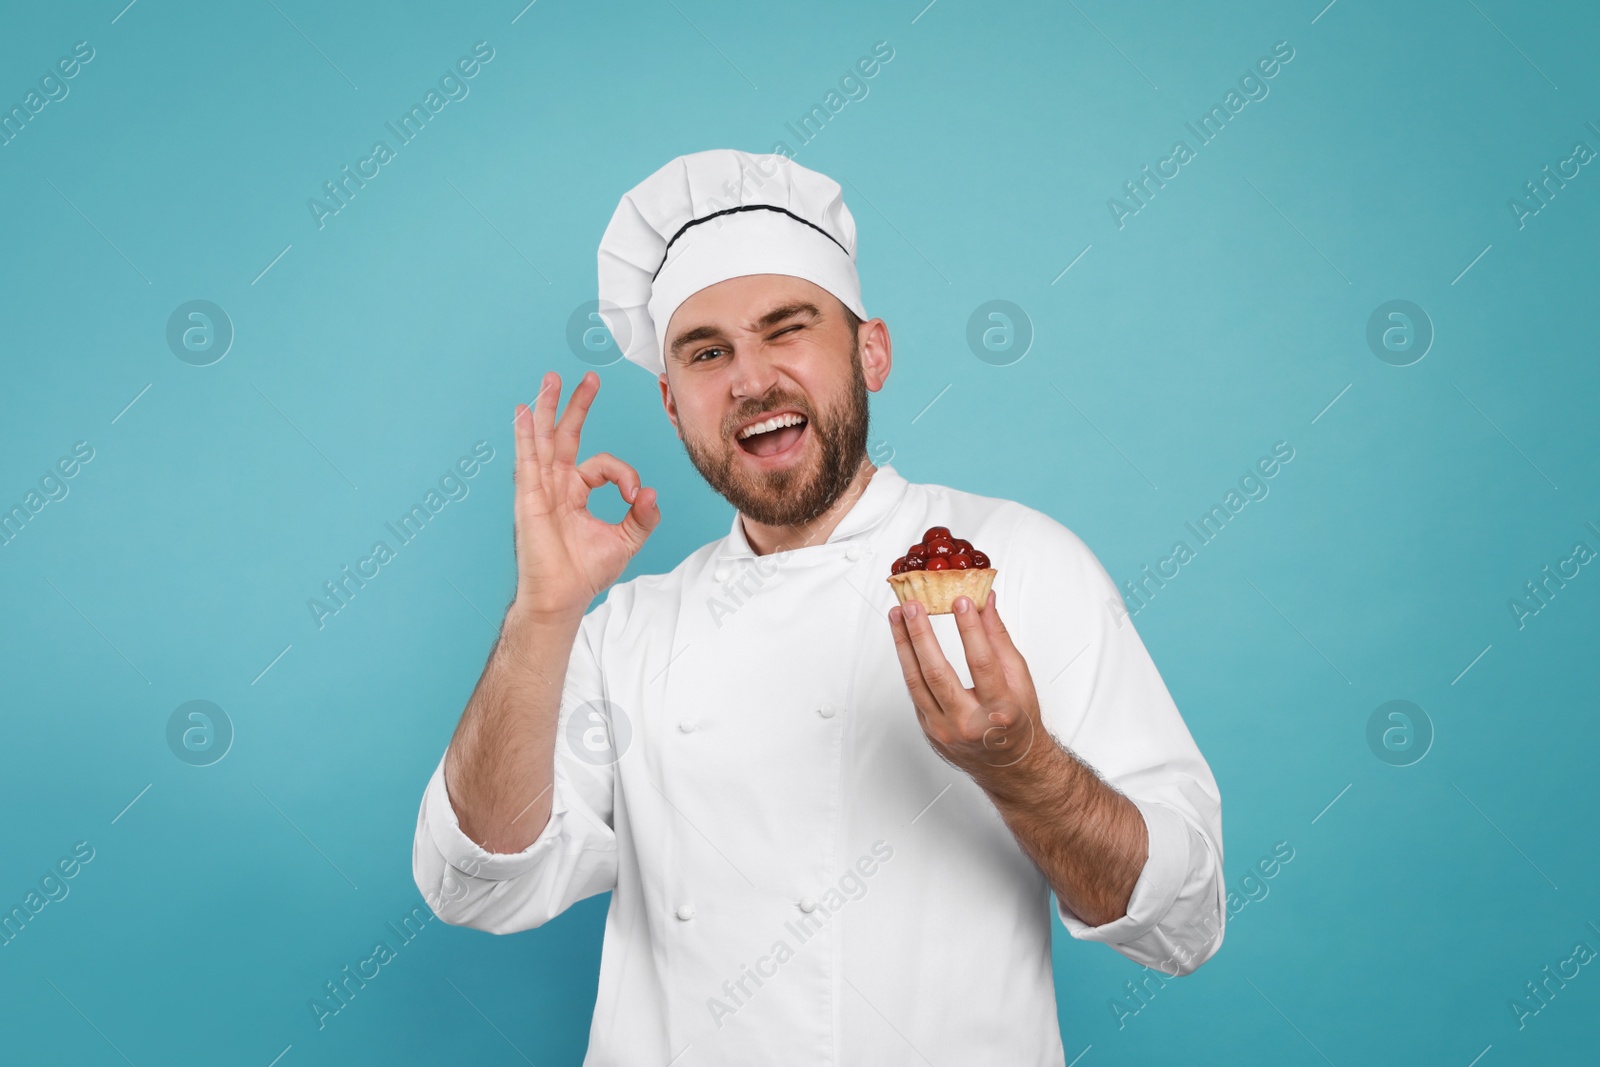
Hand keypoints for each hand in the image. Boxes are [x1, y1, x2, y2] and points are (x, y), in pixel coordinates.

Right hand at [512, 370, 659, 619]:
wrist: (562, 596)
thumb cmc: (586, 572)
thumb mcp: (625, 540)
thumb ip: (642, 516)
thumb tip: (652, 493)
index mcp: (576, 492)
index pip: (601, 465)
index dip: (624, 474)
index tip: (635, 495)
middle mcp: (556, 485)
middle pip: (565, 436)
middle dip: (576, 406)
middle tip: (589, 378)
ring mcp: (541, 489)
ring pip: (544, 440)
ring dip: (548, 408)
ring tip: (551, 379)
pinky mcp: (529, 498)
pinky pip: (527, 460)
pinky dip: (525, 436)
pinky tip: (523, 413)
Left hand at [887, 590, 1040, 775]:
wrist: (1009, 766)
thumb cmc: (1017, 722)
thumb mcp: (1020, 680)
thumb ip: (999, 639)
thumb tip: (985, 603)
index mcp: (999, 710)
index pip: (981, 663)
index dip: (970, 630)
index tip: (960, 601)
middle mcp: (968, 723)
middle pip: (938, 673)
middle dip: (921, 634)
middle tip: (913, 605)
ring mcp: (944, 730)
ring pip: (916, 682)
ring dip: (904, 645)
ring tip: (897, 616)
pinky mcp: (928, 730)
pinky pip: (915, 692)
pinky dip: (908, 663)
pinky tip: (903, 641)